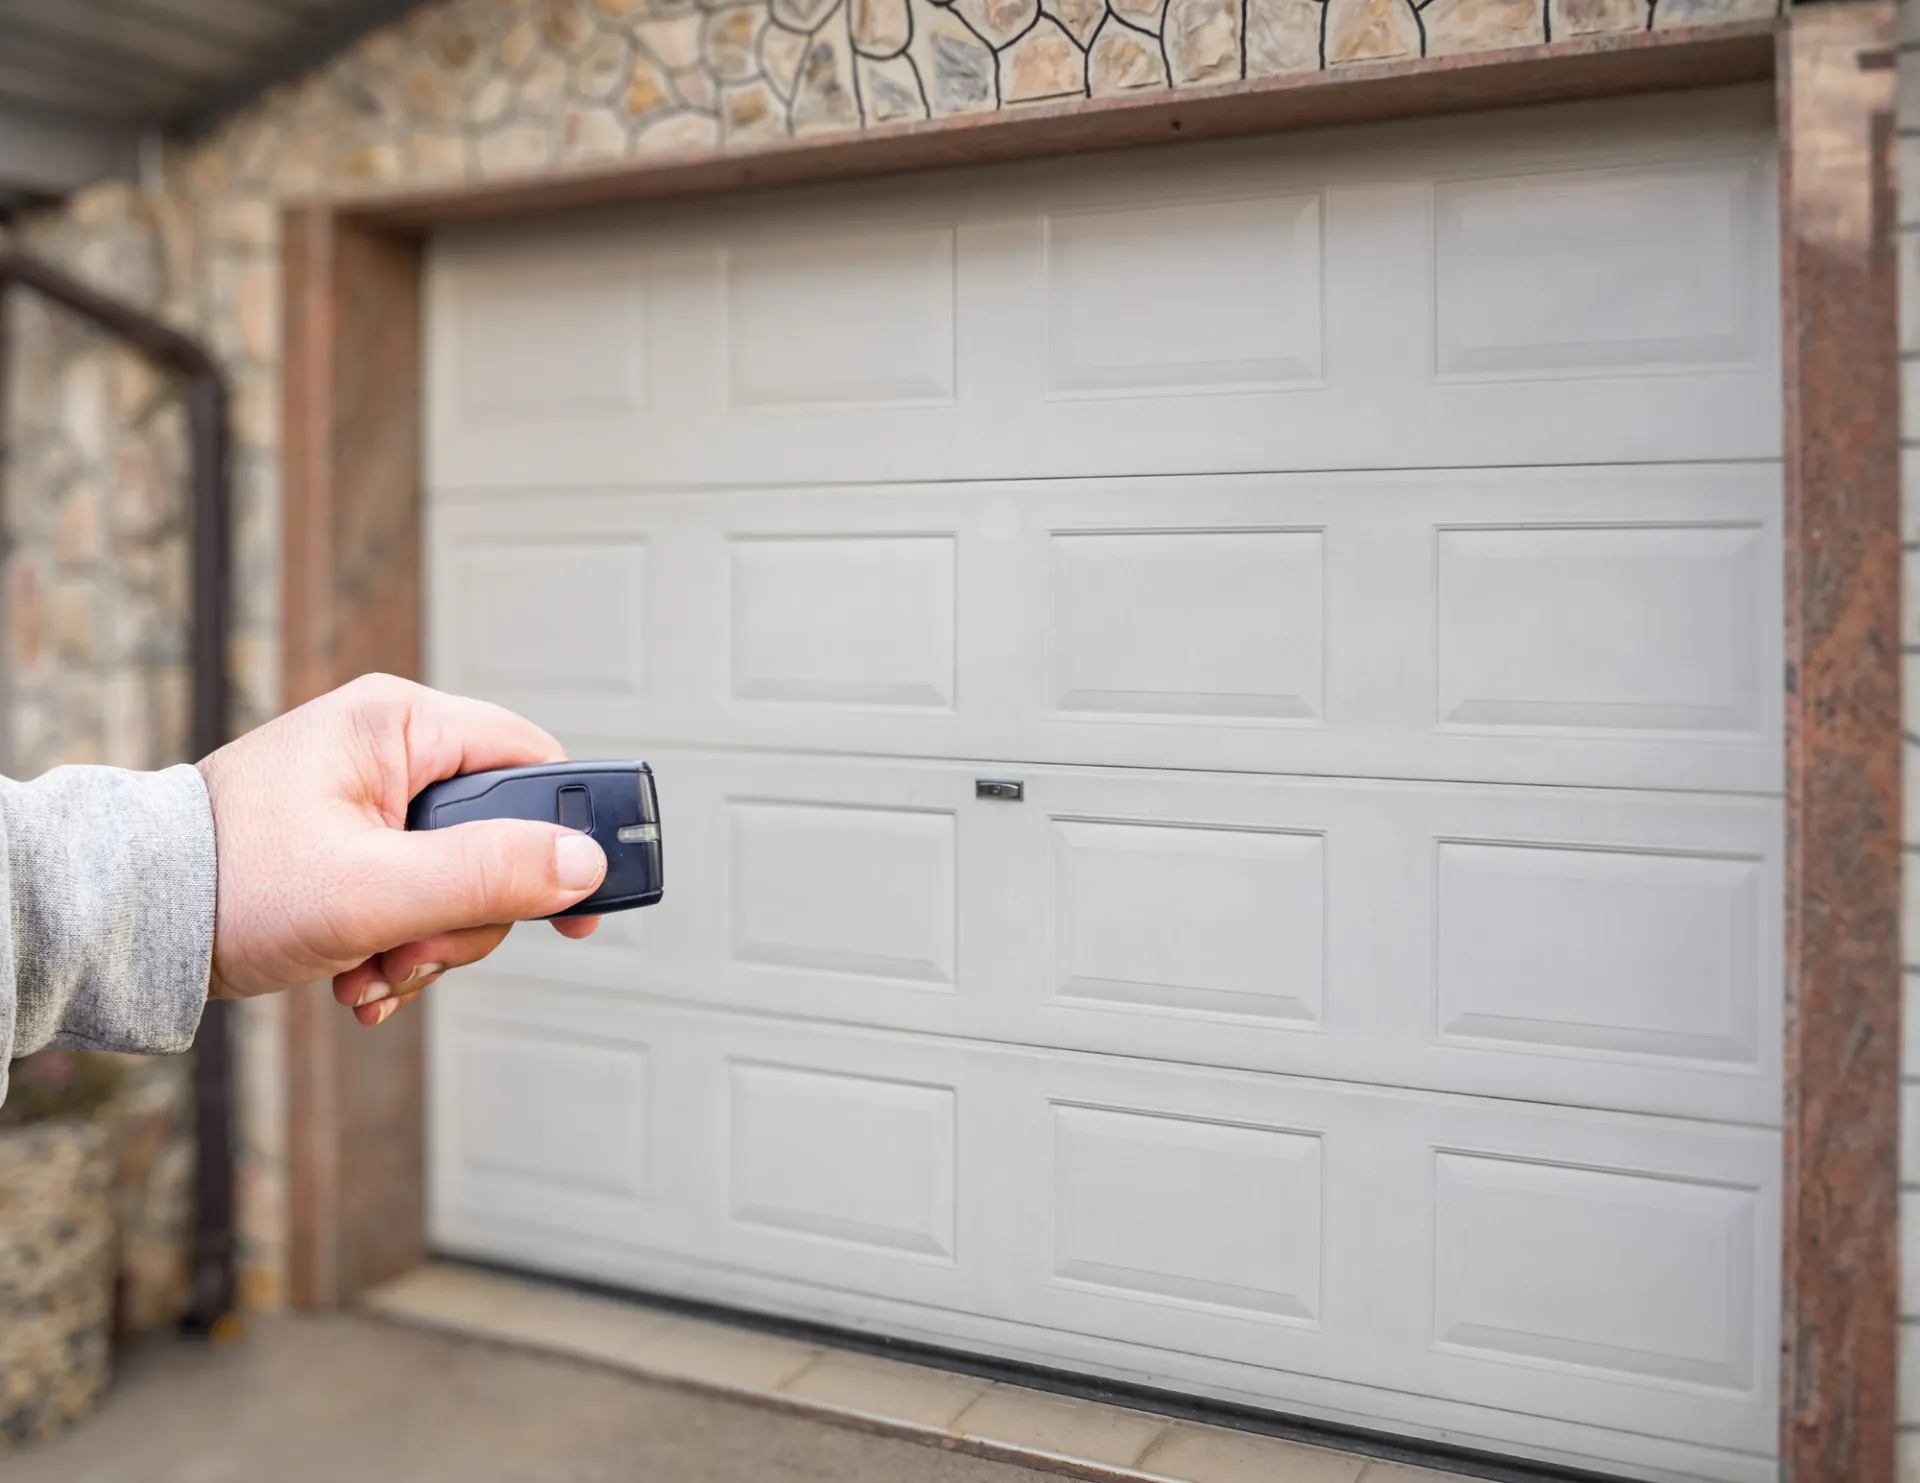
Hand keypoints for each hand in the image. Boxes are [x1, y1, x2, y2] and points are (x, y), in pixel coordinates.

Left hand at [196, 674, 604, 1025]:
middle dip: (467, 915)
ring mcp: (372, 798)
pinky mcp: (355, 842)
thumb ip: (487, 874)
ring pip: (461, 879)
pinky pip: (419, 896)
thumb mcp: (374, 888)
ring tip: (374, 969)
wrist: (128, 924)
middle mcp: (391, 749)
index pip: (532, 762)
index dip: (567, 835)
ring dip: (430, 943)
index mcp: (400, 723)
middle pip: (499, 837)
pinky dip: (400, 945)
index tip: (579, 906)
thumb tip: (584, 866)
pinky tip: (361, 972)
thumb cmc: (227, 882)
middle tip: (416, 949)